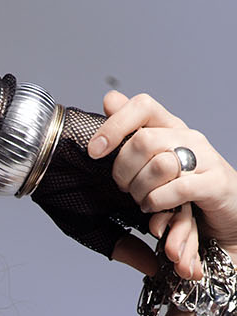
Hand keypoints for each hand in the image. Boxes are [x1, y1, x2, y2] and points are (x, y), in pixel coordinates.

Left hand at [88, 88, 236, 278]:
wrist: (222, 217)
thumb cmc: (180, 193)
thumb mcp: (150, 162)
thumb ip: (130, 133)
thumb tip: (110, 98)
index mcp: (170, 129)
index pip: (143, 106)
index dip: (114, 125)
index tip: (94, 151)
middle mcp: (188, 137)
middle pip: (143, 140)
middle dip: (123, 172)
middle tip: (126, 189)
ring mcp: (205, 158)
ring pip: (159, 164)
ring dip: (142, 192)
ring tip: (144, 202)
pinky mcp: (215, 183)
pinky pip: (178, 188)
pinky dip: (159, 203)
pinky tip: (155, 210)